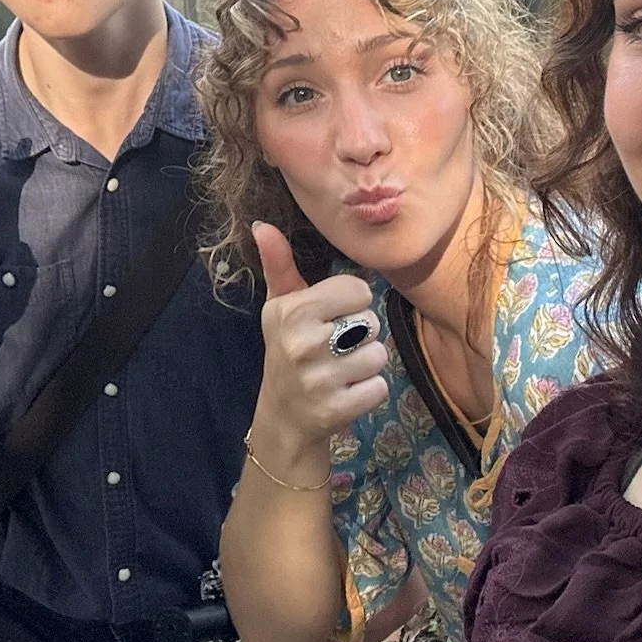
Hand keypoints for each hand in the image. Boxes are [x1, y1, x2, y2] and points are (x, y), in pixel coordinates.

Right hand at [246, 222, 389, 480]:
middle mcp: (303, 343)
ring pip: (379, 355)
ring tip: (342, 370)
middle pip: (371, 322)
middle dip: (361, 335)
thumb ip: (279, 265)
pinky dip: (370, 391)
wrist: (283, 416)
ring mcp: (319, 379)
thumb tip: (261, 224)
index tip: (332, 318)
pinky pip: (379, 388)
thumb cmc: (287, 348)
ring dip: (367, 364)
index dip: (351, 303)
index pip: (358, 290)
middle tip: (335, 347)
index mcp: (292, 311)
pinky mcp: (336, 409)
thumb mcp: (280, 307)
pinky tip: (347, 392)